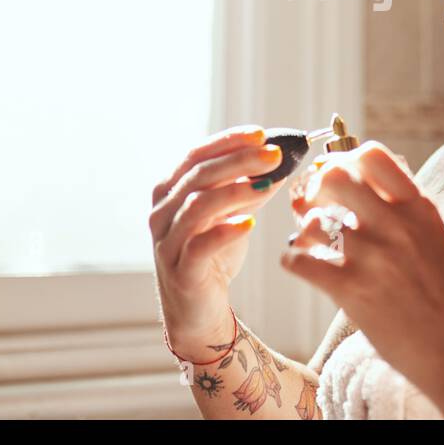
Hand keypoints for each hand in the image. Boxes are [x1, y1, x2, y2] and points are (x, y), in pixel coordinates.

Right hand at [150, 125, 284, 355]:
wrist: (199, 310)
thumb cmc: (213, 256)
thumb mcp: (232, 215)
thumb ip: (249, 188)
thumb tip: (280, 160)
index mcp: (170, 191)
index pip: (196, 155)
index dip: (228, 141)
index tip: (262, 134)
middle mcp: (163, 213)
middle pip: (198, 176)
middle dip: (239, 161)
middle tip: (274, 155)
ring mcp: (167, 242)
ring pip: (197, 207)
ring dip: (235, 191)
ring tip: (268, 184)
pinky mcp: (180, 272)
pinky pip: (199, 246)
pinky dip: (225, 232)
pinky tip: (249, 225)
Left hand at [280, 140, 443, 406]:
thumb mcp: (434, 236)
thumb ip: (402, 206)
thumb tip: (358, 175)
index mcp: (418, 208)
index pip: (371, 155)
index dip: (346, 160)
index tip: (340, 177)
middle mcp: (395, 225)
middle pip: (334, 177)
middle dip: (317, 188)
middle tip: (316, 205)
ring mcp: (372, 257)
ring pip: (311, 220)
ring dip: (304, 229)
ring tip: (312, 241)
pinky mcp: (351, 291)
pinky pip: (298, 260)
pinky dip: (293, 260)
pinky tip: (303, 265)